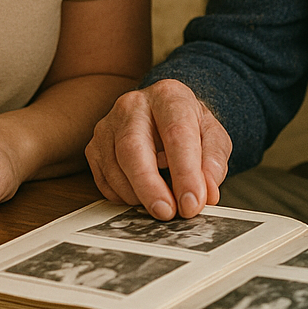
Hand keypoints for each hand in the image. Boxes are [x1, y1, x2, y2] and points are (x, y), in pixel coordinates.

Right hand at [85, 79, 230, 219]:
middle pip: (133, 148)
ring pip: (114, 166)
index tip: (192, 203)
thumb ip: (213, 163)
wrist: (164, 115)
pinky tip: (142, 196)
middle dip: (150, 187)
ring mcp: (108, 125)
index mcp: (168, 96)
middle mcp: (133, 105)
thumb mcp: (212, 137)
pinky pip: (103, 180)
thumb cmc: (188, 126)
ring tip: (161, 205)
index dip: (185, 173)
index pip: (176, 133)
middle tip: (167, 213)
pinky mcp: (94, 146)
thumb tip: (206, 193)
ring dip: (138, 195)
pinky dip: (123, 196)